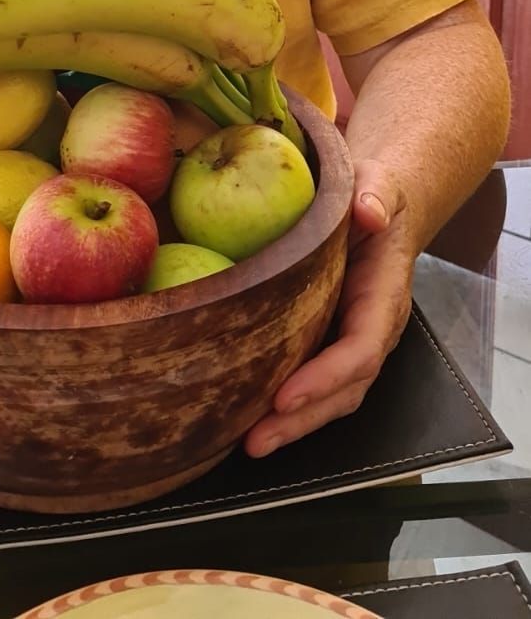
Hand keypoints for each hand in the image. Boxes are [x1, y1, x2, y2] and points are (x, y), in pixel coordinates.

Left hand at [243, 159, 414, 457]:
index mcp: (383, 298)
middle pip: (344, 391)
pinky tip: (246, 418)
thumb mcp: (377, 184)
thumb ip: (376, 195)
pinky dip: (285, 408)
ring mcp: (349, 342)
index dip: (325, 378)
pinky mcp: (326, 343)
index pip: (360, 350)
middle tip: (256, 439)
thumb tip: (369, 212)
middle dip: (302, 420)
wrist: (376, 208)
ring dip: (292, 426)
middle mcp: (371, 331)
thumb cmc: (372, 196)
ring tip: (248, 443)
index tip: (285, 394)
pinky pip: (311, 384)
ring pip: (329, 398)